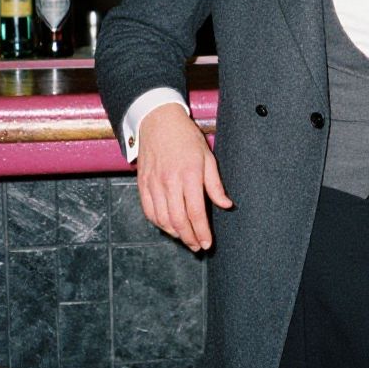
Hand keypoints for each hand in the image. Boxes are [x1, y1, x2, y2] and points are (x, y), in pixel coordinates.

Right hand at [135, 103, 232, 251]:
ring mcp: (153, 184)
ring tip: (186, 238)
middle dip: (189, 238)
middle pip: (178, 220)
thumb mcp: (207, 157)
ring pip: (162, 219)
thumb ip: (215, 184)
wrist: (157, 121)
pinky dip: (159, 223)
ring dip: (175, 233)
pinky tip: (169, 226)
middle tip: (198, 246)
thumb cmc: (186, 138)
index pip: (195, 212)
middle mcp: (169, 182)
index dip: (201, 232)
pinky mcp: (142, 184)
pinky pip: (149, 211)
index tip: (207, 243)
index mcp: (189, 175)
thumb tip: (226, 205)